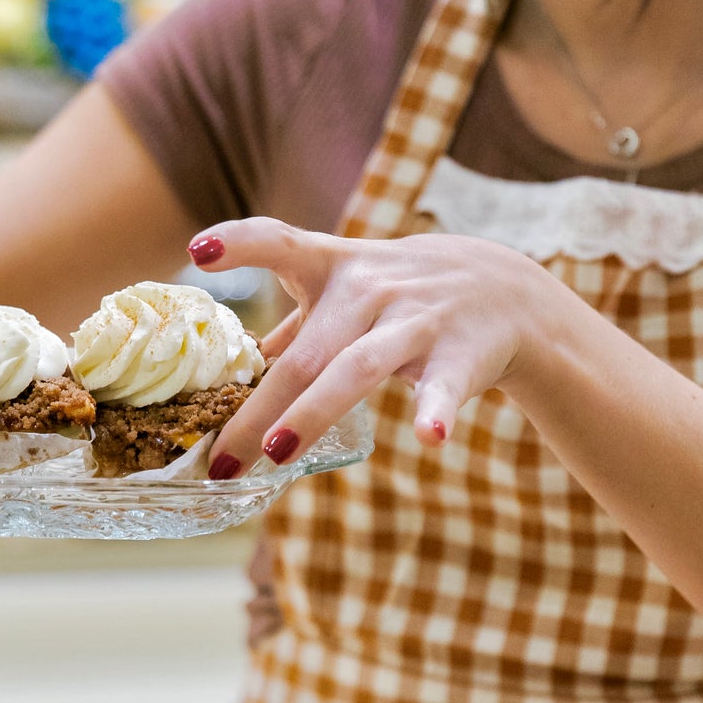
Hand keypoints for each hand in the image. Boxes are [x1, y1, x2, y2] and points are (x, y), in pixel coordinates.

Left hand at [187, 220, 554, 477]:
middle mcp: (369, 291)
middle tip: (221, 460)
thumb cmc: (401, 297)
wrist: (503, 290)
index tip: (198, 253)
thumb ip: (294, 325)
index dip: (239, 245)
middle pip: (305, 354)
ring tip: (278, 452)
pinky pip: (442, 388)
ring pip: (357, 369)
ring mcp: (414, 322)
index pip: (280, 242)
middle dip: (258, 411)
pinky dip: (435, 413)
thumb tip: (234, 363)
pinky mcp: (457, 357)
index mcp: (334, 268)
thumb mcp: (346, 291)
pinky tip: (429, 439)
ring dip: (315, 412)